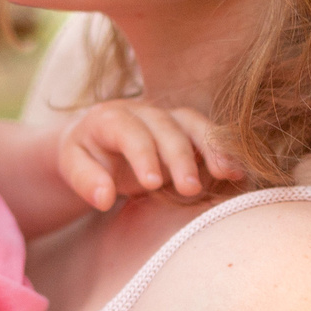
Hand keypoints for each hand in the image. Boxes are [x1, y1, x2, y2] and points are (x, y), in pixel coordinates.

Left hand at [58, 100, 241, 210]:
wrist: (97, 139)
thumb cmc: (84, 155)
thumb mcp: (71, 165)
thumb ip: (85, 180)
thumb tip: (104, 200)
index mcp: (109, 116)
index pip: (129, 131)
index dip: (143, 154)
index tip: (152, 183)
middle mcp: (143, 111)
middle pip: (166, 127)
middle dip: (179, 157)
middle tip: (189, 189)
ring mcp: (168, 117)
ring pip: (193, 123)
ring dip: (212, 147)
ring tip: (228, 174)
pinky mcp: (186, 129)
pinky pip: (209, 133)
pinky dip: (224, 150)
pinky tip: (238, 172)